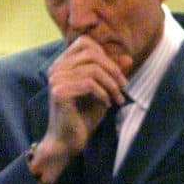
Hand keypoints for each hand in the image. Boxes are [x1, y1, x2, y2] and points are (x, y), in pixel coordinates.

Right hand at [34, 36, 130, 182]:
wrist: (68, 141)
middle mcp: (55, 69)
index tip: (115, 74)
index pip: (85, 42)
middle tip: (123, 86)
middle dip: (112, 69)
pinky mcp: (59, 93)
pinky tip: (106, 104)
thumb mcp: (103, 90)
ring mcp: (55, 81)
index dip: (104, 54)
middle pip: (91, 53)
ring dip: (111, 84)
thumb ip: (112, 73)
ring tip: (117, 98)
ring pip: (93, 69)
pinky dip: (103, 94)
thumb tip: (128, 57)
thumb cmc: (83, 116)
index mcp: (62, 65)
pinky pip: (89, 84)